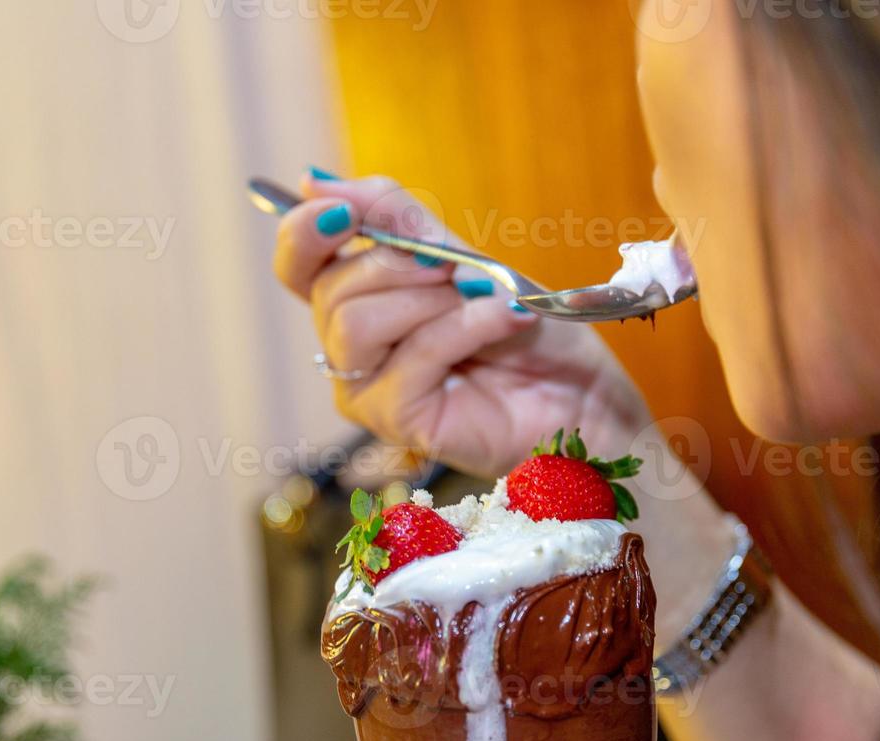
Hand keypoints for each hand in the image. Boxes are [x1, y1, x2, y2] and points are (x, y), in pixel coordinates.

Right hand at [273, 173, 652, 477]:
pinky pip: (412, 355)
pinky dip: (466, 326)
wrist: (584, 393)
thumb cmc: (527, 330)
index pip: (296, 263)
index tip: (344, 210)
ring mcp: (369, 390)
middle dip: (398, 263)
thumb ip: (395, 220)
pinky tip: (507, 319)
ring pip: (354, 323)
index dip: (305, 230)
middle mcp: (351, 349)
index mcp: (358, 301)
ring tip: (481, 298)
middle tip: (454, 268)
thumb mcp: (461, 257)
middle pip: (329, 289)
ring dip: (430, 299)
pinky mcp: (399, 420)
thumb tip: (316, 180)